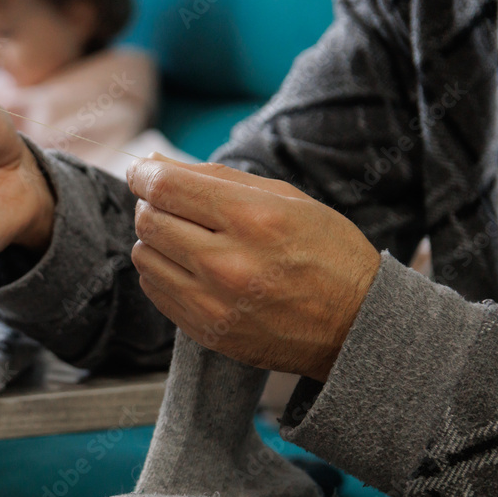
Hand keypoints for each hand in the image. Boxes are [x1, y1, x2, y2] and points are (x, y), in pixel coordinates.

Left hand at [128, 154, 380, 381]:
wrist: (356, 327)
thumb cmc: (326, 253)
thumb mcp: (286, 199)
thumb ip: (216, 178)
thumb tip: (154, 164)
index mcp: (253, 220)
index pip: (166, 188)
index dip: (144, 175)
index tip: (142, 173)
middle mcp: (228, 263)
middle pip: (149, 221)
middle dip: (150, 205)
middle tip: (168, 204)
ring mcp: (214, 303)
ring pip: (144, 256)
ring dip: (154, 240)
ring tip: (184, 238)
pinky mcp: (206, 331)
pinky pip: (155, 290)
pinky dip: (162, 271)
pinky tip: (190, 267)